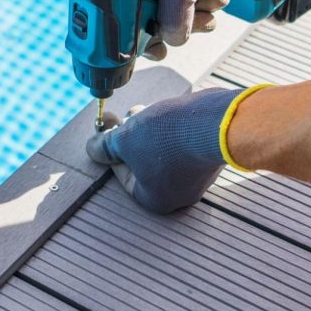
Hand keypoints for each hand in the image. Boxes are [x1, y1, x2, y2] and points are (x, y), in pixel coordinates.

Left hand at [86, 88, 241, 213]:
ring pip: (161, 151)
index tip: (106, 130)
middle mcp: (179, 195)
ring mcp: (197, 177)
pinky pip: (182, 145)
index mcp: (155, 200)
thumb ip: (104, 146)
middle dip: (130, 137)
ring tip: (145, 111)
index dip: (111, 150)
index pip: (122, 175)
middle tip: (125, 117)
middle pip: (142, 163)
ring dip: (149, 130)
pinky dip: (171, 130)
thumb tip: (92, 149)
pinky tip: (169, 114)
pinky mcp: (209, 157)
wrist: (218, 123)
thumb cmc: (167, 137)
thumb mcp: (124, 139)